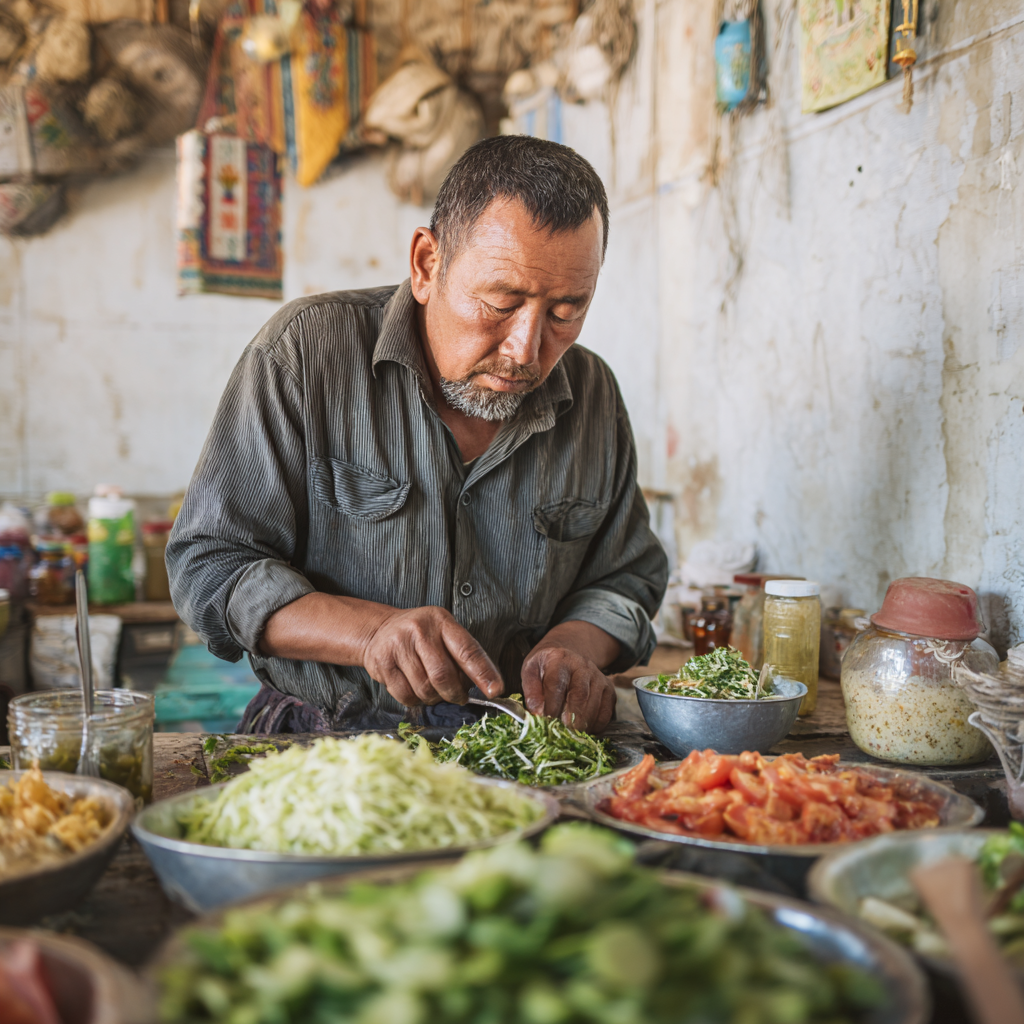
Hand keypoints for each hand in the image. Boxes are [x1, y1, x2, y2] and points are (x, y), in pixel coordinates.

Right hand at [363, 606, 503, 707]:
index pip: (467, 650)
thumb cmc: (421, 635)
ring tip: (434, 689)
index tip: (495, 690)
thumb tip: (483, 685)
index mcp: (441, 621)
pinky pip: (406, 695)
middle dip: (455, 693)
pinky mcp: (382, 662)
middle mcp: (419, 630)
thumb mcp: (444, 633)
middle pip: (443, 675)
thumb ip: (462, 655)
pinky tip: (416, 689)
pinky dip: (416, 700)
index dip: (483, 673)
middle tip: (459, 697)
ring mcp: (398, 645)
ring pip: (425, 689)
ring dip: (434, 698)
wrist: (380, 629)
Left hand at [521, 646, 615, 732]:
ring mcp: (598, 678)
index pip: (557, 684)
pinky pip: (606, 712)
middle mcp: (583, 667)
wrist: (569, 657)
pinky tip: (585, 731)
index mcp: (560, 660)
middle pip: (580, 695)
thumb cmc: (547, 668)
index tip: (546, 722)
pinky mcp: (609, 690)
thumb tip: (536, 712)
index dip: (552, 705)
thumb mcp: (531, 671)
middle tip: (563, 734)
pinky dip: (596, 726)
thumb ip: (531, 691)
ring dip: (583, 725)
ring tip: (572, 736)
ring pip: (595, 705)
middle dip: (571, 718)